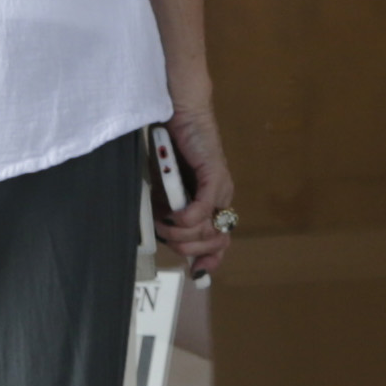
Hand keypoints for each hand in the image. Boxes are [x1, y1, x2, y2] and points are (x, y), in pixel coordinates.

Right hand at [156, 100, 237, 275]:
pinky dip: (188, 217)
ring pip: (206, 229)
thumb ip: (168, 212)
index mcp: (212, 204)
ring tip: (163, 220)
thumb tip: (163, 236)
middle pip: (212, 242)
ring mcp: (220, 187)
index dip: (210, 261)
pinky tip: (175, 216)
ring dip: (180, 231)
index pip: (221, 243)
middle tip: (166, 234)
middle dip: (186, 246)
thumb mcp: (165, 190)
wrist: (178, 112)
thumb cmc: (169, 149)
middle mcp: (221, 199)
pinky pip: (204, 208)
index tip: (195, 273)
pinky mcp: (214, 174)